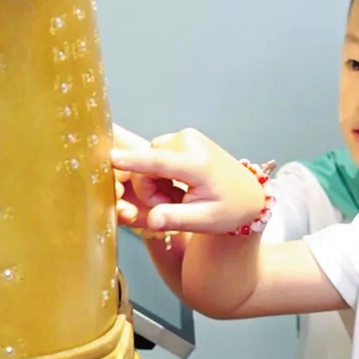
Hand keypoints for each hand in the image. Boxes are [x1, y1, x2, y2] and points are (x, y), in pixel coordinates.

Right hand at [110, 128, 265, 234]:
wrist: (248, 194)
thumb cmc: (229, 210)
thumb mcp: (205, 221)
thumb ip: (177, 219)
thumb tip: (152, 220)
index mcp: (197, 164)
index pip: (158, 162)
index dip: (133, 161)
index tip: (111, 157)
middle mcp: (189, 142)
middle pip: (146, 166)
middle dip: (151, 190)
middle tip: (174, 204)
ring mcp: (185, 137)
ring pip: (148, 161)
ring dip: (156, 183)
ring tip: (180, 196)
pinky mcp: (182, 137)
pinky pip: (155, 156)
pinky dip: (161, 174)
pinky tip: (179, 185)